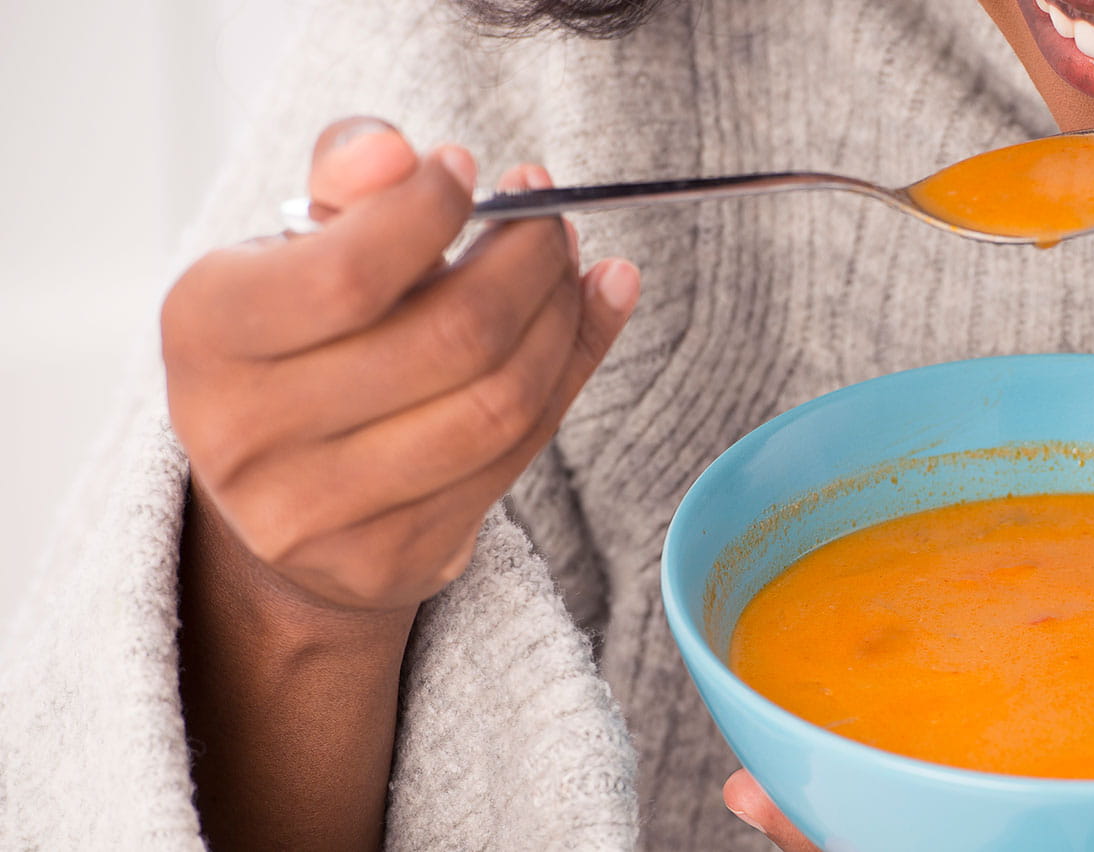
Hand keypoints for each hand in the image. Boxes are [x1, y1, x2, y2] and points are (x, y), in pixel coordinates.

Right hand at [165, 116, 639, 614]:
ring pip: (500, 404)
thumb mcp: (295, 246)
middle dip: (529, 262)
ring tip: (571, 267)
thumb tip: (397, 154)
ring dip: (562, 320)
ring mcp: (318, 511)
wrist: (281, 494)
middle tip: (550, 220)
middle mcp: (246, 431)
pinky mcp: (393, 558)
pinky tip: (589, 314)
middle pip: (451, 338)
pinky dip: (572, 373)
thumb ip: (346, 179)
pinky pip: (518, 456)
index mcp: (206, 329)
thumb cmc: (300, 338)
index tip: (469, 170)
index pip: (349, 272)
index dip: (432, 211)